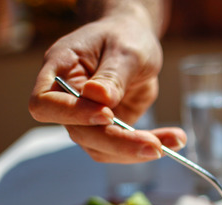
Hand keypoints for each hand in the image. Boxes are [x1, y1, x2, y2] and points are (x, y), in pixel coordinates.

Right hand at [28, 14, 184, 162]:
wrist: (134, 41)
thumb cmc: (124, 36)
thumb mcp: (125, 50)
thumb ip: (113, 75)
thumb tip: (98, 98)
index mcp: (60, 70)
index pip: (46, 104)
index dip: (73, 114)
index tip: (107, 114)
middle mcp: (67, 99)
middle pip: (80, 133)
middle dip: (119, 143)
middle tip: (155, 146)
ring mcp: (87, 118)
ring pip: (102, 148)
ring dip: (137, 151)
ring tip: (176, 140)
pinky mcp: (109, 129)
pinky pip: (124, 147)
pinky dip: (150, 146)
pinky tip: (175, 139)